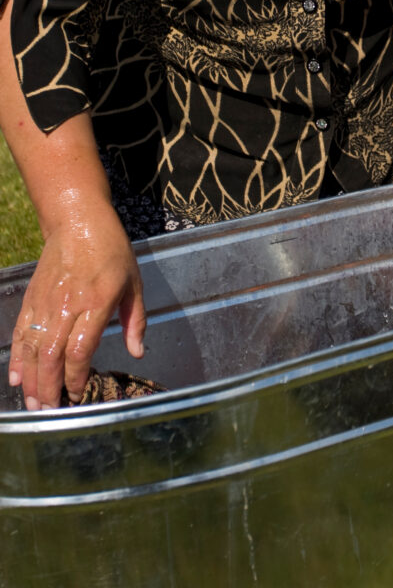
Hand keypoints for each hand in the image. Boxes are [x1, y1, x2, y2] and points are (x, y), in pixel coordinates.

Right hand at [8, 201, 145, 409]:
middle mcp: (68, 304)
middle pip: (52, 354)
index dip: (76, 377)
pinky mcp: (32, 298)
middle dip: (49, 387)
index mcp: (97, 301)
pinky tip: (16, 376)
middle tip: (50, 411)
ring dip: (31, 378)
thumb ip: (136, 320)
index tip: (79, 394)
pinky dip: (17, 356)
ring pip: (33, 347)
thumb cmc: (111, 250)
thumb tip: (138, 351)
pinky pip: (21, 332)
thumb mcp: (134, 282)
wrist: (77, 220)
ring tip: (33, 403)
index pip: (81, 348)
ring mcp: (46, 302)